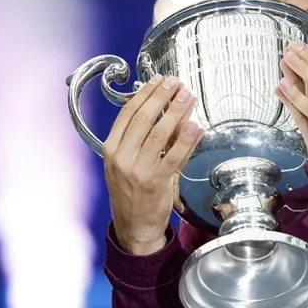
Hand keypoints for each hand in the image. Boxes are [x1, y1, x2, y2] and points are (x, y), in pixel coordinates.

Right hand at [103, 75, 204, 254]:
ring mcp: (138, 170)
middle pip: (143, 119)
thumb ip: (143, 138)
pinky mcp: (156, 181)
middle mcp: (121, 157)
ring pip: (160, 134)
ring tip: (187, 97)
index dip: (144, 94)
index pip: (127, 114)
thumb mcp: (127, 162)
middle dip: (162, 97)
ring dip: (176, 112)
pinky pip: (174, 155)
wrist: (134, 226)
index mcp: (111, 149)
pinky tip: (196, 125)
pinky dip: (186, 139)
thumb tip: (166, 111)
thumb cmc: (132, 191)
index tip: (158, 81)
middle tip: (176, 83)